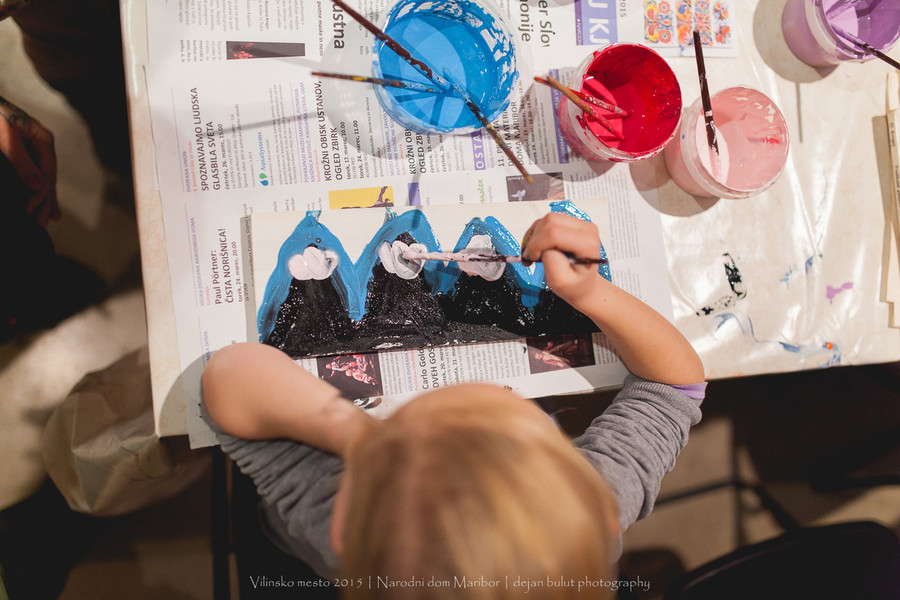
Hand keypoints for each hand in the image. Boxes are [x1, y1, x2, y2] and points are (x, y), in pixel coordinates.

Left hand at [0, 95, 59, 225]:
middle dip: (45, 201)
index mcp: (44, 140)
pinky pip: (35, 174)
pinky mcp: (24, 152)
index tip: (28, 209)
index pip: (47, 172)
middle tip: (40, 222)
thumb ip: (20, 160)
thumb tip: (35, 185)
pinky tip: (40, 202)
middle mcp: (43, 146)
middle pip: (48, 179)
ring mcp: (36, 149)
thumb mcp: (5, 135)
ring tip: (46, 219)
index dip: (40, 193)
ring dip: (44, 200)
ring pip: (43, 179)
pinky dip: (37, 190)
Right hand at [521, 213, 603, 308]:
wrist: (583, 283)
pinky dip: (537, 233)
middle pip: (550, 221)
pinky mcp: (571, 222)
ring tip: (533, 254)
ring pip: (547, 218)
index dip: (536, 244)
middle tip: (529, 257)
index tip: (531, 259)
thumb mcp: (561, 283)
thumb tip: (544, 248)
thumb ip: (552, 265)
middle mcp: (586, 229)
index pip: (554, 233)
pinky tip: (537, 247)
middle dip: (534, 239)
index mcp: (587, 244)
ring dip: (534, 235)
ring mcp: (579, 223)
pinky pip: (548, 220)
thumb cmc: (574, 285)